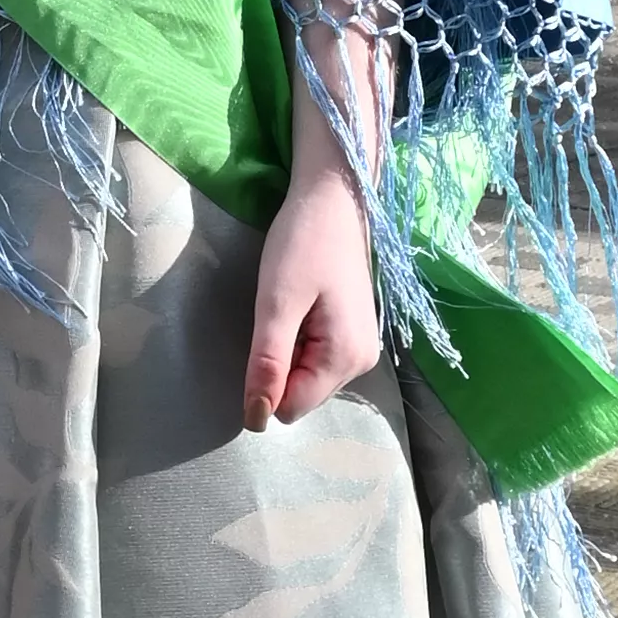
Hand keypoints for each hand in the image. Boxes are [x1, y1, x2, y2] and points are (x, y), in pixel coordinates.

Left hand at [242, 151, 381, 432]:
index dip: (264, 382)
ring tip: (291, 306)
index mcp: (346, 359)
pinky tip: (301, 304)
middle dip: (278, 365)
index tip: (262, 336)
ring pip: (305, 377)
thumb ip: (267, 364)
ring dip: (287, 350)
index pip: (291, 408)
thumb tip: (256, 420)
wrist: (334, 197)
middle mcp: (362, 362)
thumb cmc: (304, 243)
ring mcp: (360, 347)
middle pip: (300, 395)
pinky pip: (314, 358)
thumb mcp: (277, 304)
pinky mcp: (352, 333)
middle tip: (278, 314)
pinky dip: (298, 339)